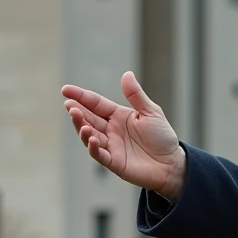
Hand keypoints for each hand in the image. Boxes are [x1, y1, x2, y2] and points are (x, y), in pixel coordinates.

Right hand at [61, 71, 186, 201]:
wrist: (172, 164)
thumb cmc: (162, 137)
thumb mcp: (151, 112)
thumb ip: (136, 95)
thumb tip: (126, 73)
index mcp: (118, 116)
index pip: (96, 104)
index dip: (81, 96)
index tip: (65, 90)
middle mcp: (111, 130)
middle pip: (89, 118)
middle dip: (77, 111)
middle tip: (69, 104)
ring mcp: (111, 146)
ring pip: (89, 135)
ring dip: (81, 127)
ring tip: (77, 117)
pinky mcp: (114, 162)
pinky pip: (99, 154)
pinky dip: (93, 147)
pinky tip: (91, 137)